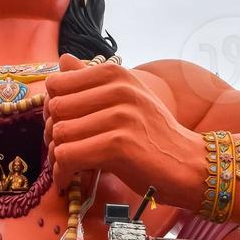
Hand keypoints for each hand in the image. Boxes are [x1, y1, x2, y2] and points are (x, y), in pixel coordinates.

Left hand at [44, 55, 204, 206]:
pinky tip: (68, 180)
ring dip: (56, 157)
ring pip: (59, 133)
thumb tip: (63, 59)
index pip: (57, 83)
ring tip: (67, 167)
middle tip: (61, 151)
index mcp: (116, 74)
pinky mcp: (119, 145)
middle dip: (50, 134)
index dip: (51, 108)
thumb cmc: (154, 134)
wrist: (188, 164)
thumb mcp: (127, 98)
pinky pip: (68, 156)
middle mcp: (118, 89)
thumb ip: (92, 79)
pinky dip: (62, 172)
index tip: (61, 126)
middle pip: (55, 108)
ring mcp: (120, 116)